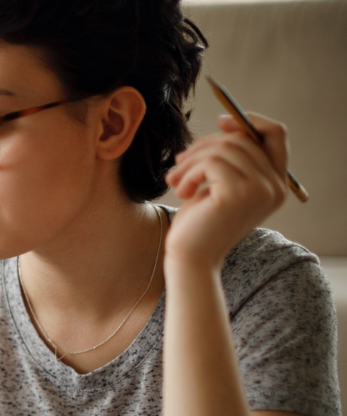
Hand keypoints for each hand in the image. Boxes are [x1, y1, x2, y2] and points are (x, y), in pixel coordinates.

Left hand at [164, 112, 288, 269]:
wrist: (190, 257)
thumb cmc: (201, 222)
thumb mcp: (220, 184)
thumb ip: (231, 158)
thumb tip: (229, 122)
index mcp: (276, 184)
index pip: (276, 135)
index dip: (249, 122)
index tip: (220, 122)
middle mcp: (275, 187)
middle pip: (242, 139)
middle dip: (204, 146)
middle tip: (179, 163)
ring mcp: (260, 190)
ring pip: (223, 149)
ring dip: (191, 161)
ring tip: (175, 180)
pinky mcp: (238, 194)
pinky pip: (211, 163)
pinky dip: (189, 172)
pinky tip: (181, 191)